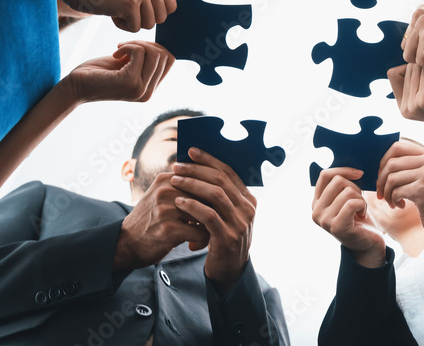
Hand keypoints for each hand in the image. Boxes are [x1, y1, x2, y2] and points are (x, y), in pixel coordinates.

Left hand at [64, 41, 174, 104]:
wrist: (76, 86)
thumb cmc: (98, 73)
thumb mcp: (126, 65)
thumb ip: (144, 60)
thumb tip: (160, 44)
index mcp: (150, 88)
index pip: (170, 60)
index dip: (154, 46)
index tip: (135, 47)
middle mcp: (149, 92)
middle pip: (164, 55)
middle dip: (145, 43)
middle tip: (125, 46)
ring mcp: (141, 89)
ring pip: (154, 52)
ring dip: (136, 44)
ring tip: (120, 49)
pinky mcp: (130, 82)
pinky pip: (139, 52)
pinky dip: (127, 46)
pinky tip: (114, 53)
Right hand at [65, 0, 176, 31]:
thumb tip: (170, 13)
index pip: (171, 5)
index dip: (155, 13)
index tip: (138, 9)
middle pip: (162, 17)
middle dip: (143, 19)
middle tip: (124, 8)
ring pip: (149, 24)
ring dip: (132, 22)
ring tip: (117, 8)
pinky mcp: (130, 2)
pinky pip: (135, 28)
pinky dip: (122, 25)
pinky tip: (111, 12)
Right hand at [114, 170, 207, 270]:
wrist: (126, 243)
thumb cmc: (150, 219)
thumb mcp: (160, 195)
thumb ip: (180, 185)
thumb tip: (211, 179)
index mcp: (166, 179)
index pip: (201, 179)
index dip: (212, 193)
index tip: (214, 206)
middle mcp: (165, 191)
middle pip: (206, 196)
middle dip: (213, 210)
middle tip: (211, 223)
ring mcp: (166, 210)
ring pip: (205, 214)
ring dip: (209, 227)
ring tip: (204, 234)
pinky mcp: (169, 229)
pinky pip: (200, 233)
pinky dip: (202, 240)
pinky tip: (194, 244)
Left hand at [172, 148, 256, 293]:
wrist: (228, 271)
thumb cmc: (222, 239)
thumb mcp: (225, 215)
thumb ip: (219, 197)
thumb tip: (197, 169)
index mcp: (248, 200)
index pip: (229, 172)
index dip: (209, 160)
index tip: (191, 151)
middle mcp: (248, 209)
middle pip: (221, 180)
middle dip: (197, 170)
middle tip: (177, 166)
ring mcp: (240, 223)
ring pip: (216, 194)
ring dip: (192, 185)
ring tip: (175, 181)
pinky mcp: (228, 237)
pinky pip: (209, 215)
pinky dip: (192, 206)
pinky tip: (178, 202)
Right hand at [311, 167, 385, 267]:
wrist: (368, 245)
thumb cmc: (359, 220)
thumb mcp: (347, 199)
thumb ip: (342, 184)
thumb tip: (351, 165)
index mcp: (316, 202)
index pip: (325, 174)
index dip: (343, 169)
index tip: (359, 173)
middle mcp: (316, 211)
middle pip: (337, 181)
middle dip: (355, 188)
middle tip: (359, 202)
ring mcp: (324, 220)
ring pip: (347, 192)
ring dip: (360, 199)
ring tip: (360, 211)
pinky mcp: (337, 227)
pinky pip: (352, 203)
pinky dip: (362, 206)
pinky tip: (362, 215)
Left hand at [376, 141, 423, 241]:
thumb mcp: (423, 176)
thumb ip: (408, 165)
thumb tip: (379, 163)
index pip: (397, 147)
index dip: (383, 160)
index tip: (381, 175)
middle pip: (391, 163)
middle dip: (381, 180)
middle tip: (381, 193)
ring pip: (392, 178)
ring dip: (386, 193)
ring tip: (391, 201)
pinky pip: (396, 192)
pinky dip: (393, 201)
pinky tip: (400, 206)